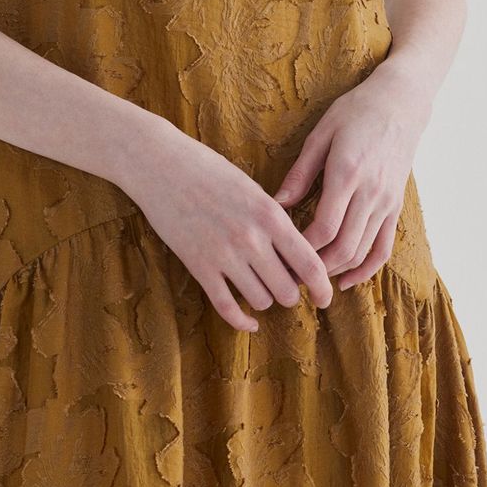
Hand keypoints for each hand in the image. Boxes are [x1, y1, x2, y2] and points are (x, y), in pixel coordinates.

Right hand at [120, 123, 334, 331]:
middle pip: (288, 291)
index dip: (323, 289)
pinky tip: (249, 321)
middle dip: (291, 294)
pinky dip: (242, 321)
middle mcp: (251, 239)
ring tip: (259, 287)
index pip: (310, 264)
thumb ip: (276, 221)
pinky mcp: (198, 266)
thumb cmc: (210, 170)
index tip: (326, 299)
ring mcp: (223, 255)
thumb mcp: (253, 189)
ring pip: (261, 301)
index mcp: (271, 215)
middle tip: (286, 287)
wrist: (161, 165)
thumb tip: (298, 256)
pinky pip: (227, 308)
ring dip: (264, 300)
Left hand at [271, 63, 431, 289]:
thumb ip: (299, 173)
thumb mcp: (320, 135)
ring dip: (336, 270)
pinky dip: (366, 269)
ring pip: (363, 252)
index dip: (303, 248)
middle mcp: (370, 193)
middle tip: (290, 275)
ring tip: (310, 277)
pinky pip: (384, 247)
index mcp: (347, 173)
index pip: (325, 228)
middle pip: (344, 247)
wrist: (400, 103)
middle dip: (316, 268)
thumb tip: (275, 205)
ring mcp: (387, 202)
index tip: (282, 254)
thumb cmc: (355, 112)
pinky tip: (346, 279)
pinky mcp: (396, 206)